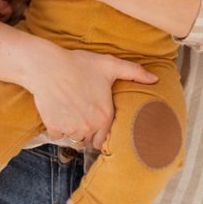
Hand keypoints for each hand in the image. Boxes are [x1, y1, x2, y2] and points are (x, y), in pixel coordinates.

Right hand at [23, 45, 156, 149]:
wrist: (47, 66)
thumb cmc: (78, 64)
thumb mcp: (108, 64)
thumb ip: (133, 71)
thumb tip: (155, 79)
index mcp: (104, 116)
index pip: (106, 138)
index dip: (101, 129)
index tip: (96, 120)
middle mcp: (89, 127)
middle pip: (89, 140)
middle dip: (87, 131)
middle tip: (83, 115)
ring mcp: (70, 128)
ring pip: (74, 138)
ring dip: (73, 130)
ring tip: (70, 113)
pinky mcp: (53, 126)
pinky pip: (57, 135)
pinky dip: (57, 127)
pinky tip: (57, 112)